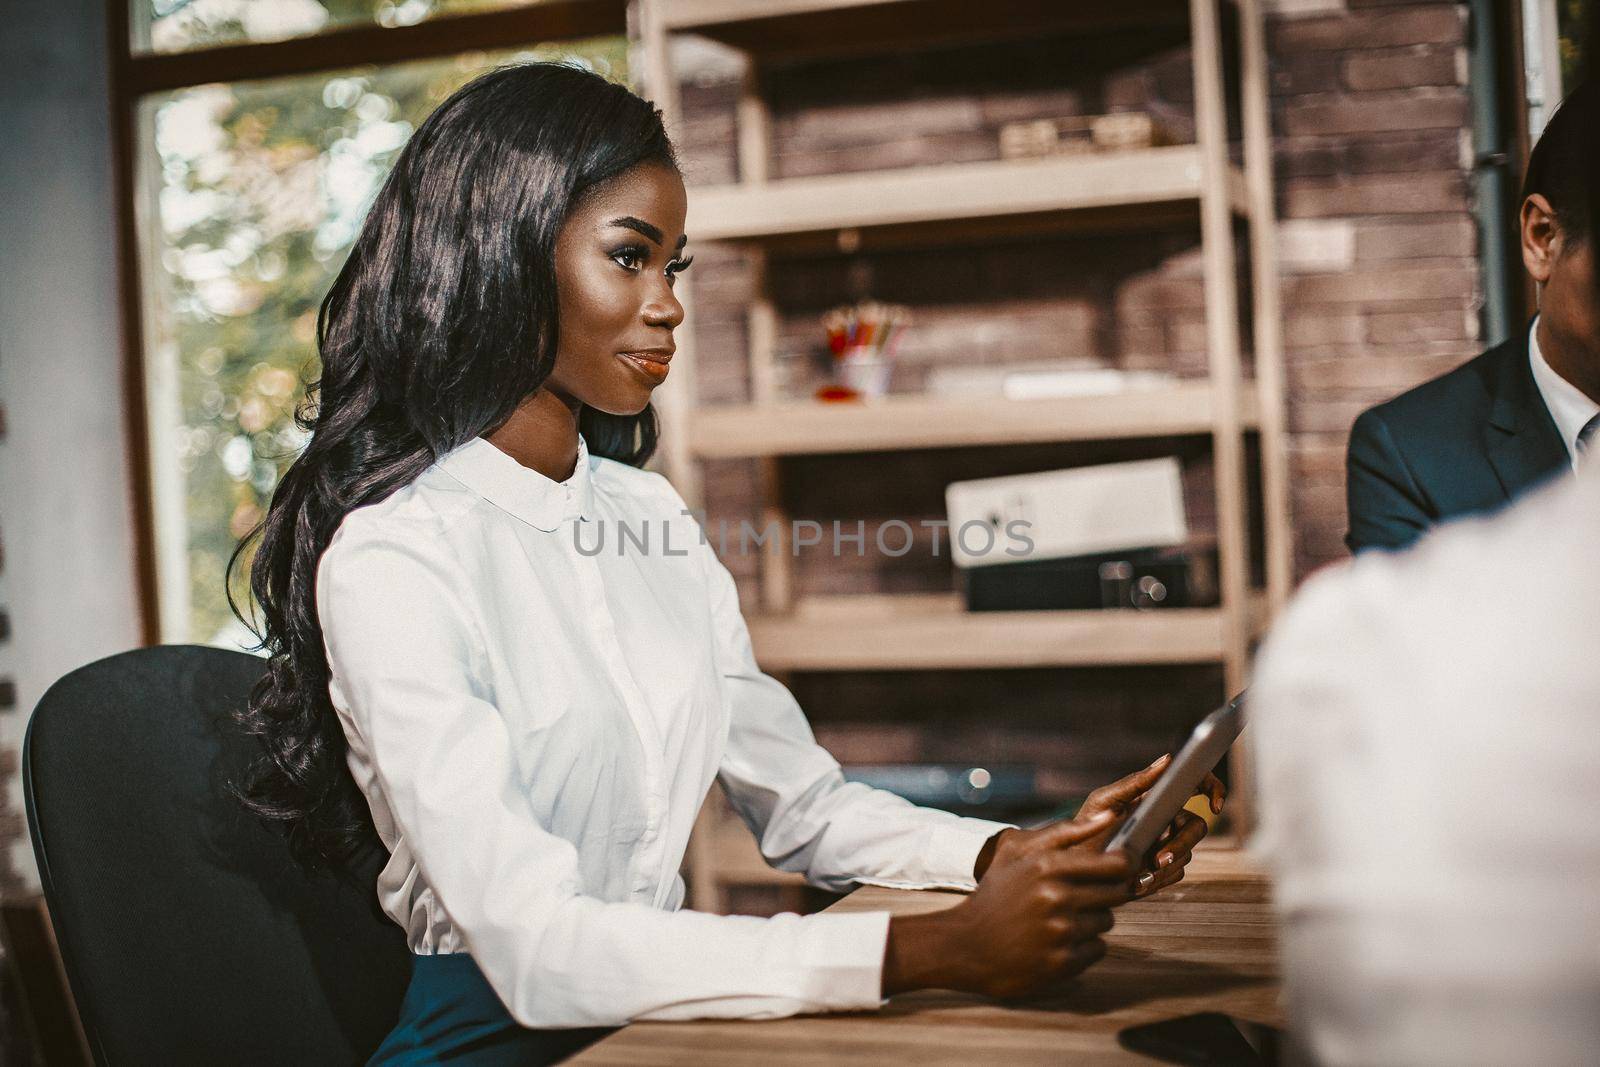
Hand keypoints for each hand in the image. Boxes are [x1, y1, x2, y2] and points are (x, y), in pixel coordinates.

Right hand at [884, 812, 1132, 999]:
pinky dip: (1082, 947)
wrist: (966, 945)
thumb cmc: (996, 894)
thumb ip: (1065, 831)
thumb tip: (1110, 816)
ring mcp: (1061, 932)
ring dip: (1089, 921)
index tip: (1118, 870)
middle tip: (1078, 897)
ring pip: (1105, 921)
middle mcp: (1057, 897)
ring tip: (1058, 920)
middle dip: (1103, 894)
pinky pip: (1097, 949)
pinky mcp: (1063, 962)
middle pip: (1116, 894)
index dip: (1124, 867)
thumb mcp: (1017, 853)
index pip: (1117, 865)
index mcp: (1048, 866)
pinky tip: (1056, 942)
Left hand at [1079, 754, 1224, 898]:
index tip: (1213, 805)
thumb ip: (1136, 782)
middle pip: (1196, 827)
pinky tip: (1139, 881)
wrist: (1075, 861)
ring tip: (1143, 873)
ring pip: (1187, 853)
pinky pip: (1175, 874)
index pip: (1196, 785)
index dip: (1213, 789)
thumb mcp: (1107, 799)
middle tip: (1159, 858)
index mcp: (1158, 796)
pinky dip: (1159, 879)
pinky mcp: (1163, 869)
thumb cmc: (1088, 823)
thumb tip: (1167, 759)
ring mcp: (1167, 844)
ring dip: (1168, 864)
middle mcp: (1167, 819)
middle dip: (1182, 843)